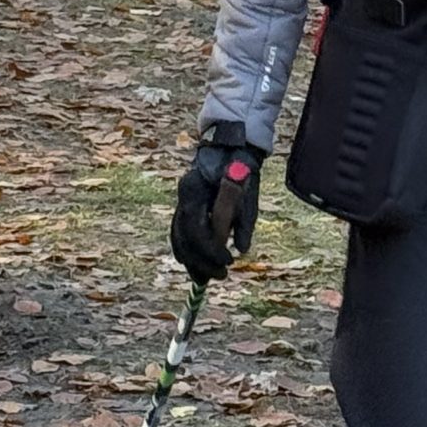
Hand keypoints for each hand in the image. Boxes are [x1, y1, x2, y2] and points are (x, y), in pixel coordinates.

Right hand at [170, 129, 264, 281]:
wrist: (231, 147)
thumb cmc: (241, 170)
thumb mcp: (247, 194)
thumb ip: (243, 221)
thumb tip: (241, 249)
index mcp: (194, 189)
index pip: (195, 227)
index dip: (210, 249)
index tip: (228, 261)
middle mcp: (183, 196)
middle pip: (183, 237)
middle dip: (199, 261)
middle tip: (220, 276)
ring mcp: (181, 201)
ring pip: (179, 237)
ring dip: (191, 261)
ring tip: (205, 279)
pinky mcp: (186, 206)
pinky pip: (180, 233)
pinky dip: (187, 250)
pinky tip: (194, 265)